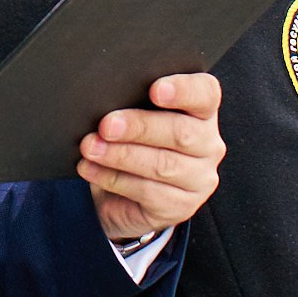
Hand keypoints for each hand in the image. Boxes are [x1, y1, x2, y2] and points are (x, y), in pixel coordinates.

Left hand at [79, 73, 224, 240]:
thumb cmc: (129, 143)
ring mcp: (198, 179)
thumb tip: (102, 96)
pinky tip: (90, 169)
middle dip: (139, 127)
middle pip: (181, 132)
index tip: (155, 89)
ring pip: (162, 165)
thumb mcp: (131, 116)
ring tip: (90, 148)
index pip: (205, 93)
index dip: (183, 90)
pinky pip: (147, 191)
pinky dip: (113, 178)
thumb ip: (129, 103)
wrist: (122, 195)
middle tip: (106, 125)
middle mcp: (207, 144)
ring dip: (120, 155)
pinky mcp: (181, 207)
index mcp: (200, 111)